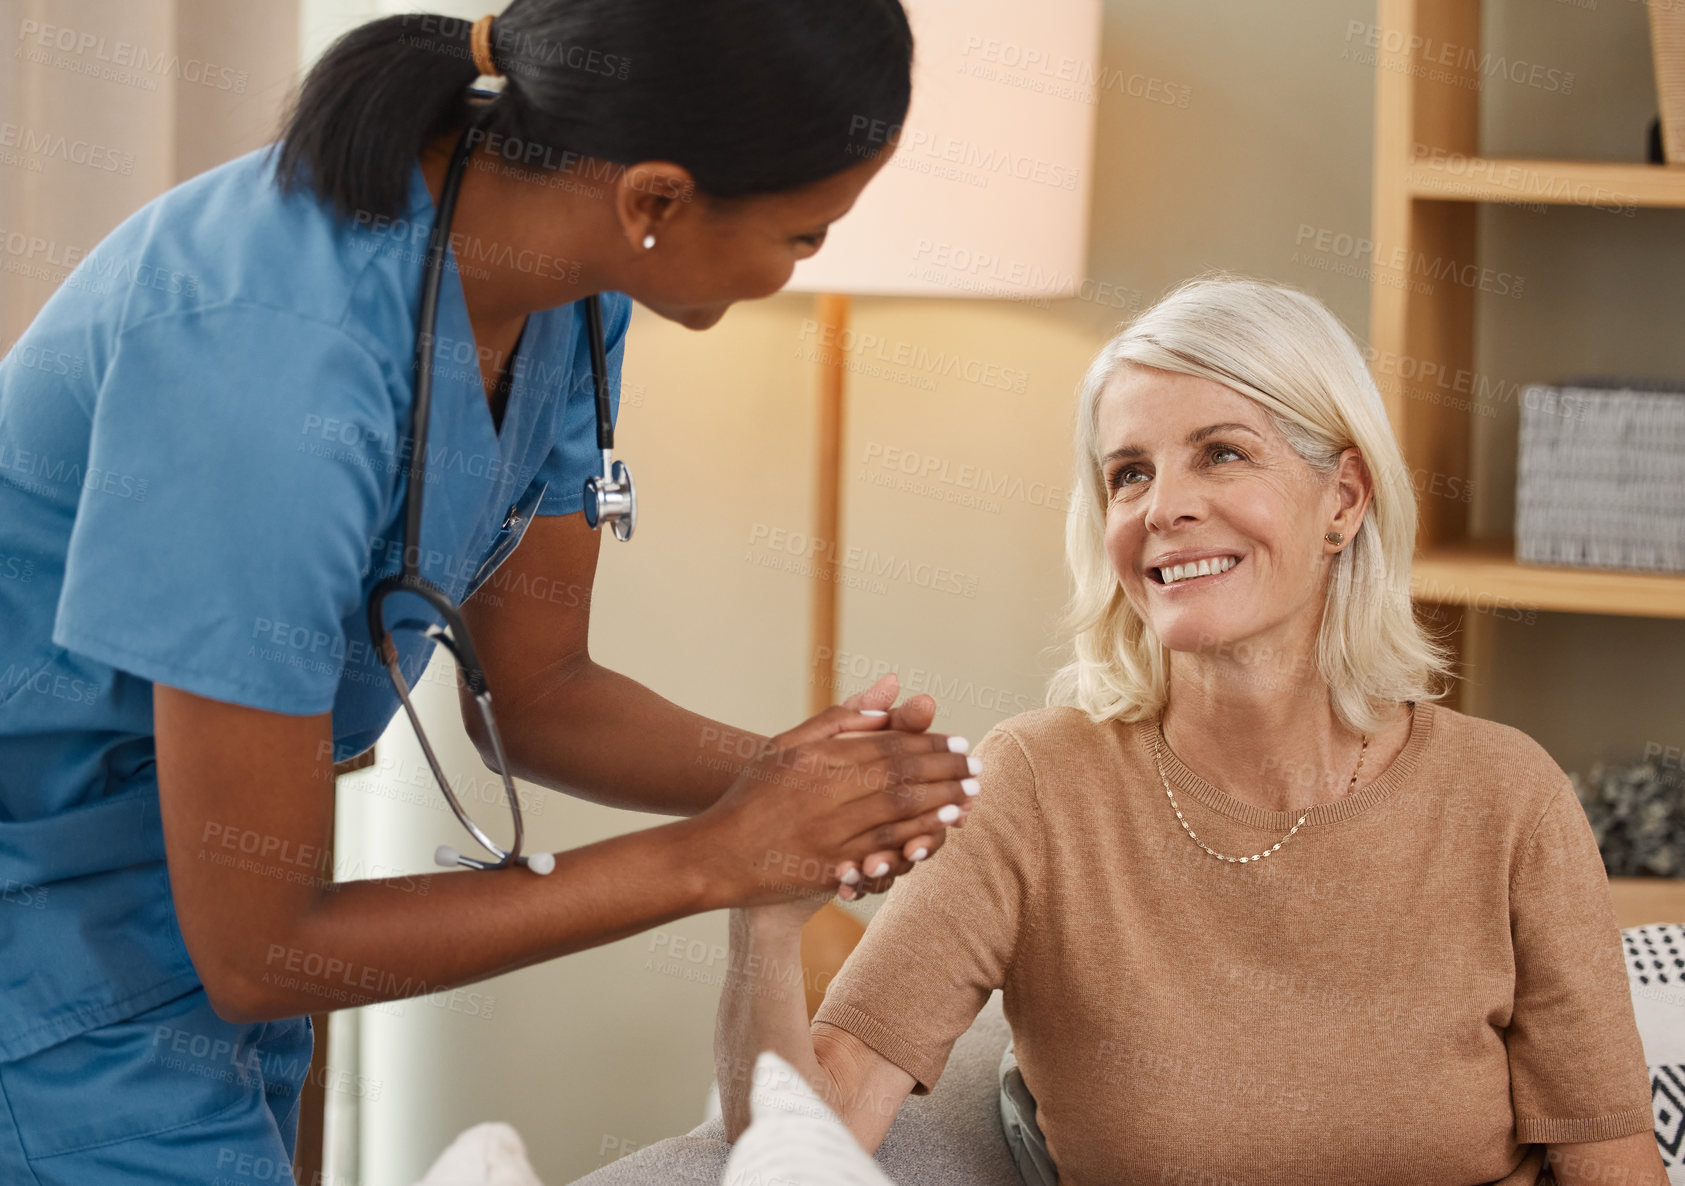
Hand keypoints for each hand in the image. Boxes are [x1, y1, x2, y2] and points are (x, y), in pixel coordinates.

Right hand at [694, 684, 973, 914]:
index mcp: (816, 757)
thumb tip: (892, 689)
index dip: (929, 743)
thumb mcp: (786, 746)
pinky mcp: (829, 868)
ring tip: (969, 798)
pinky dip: (916, 839)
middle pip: (901, 775)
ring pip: (898, 812)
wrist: (713, 856)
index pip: (887, 744)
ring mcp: (827, 831)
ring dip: (941, 804)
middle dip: (946, 772)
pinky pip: (883, 852)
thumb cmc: (752, 795)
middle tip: (976, 770)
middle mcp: (824, 791)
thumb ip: (839, 719)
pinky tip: (939, 834)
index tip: (957, 743)